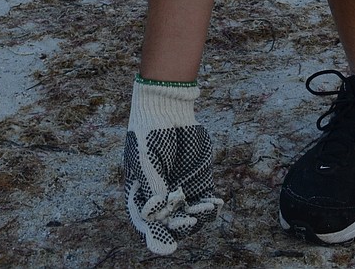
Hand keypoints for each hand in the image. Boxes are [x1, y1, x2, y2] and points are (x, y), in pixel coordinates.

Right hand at [124, 79, 222, 255]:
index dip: (156, 236)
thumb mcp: (145, 160)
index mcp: (140, 195)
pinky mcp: (198, 181)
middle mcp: (160, 198)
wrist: (168, 107)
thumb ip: (152, 186)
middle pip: (170, 224)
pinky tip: (214, 204)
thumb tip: (156, 213)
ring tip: (203, 209)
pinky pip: (204, 201)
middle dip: (179, 226)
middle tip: (187, 221)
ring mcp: (180, 191)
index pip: (147, 223)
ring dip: (196, 218)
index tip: (166, 246)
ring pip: (189, 217)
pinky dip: (210, 207)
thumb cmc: (149, 132)